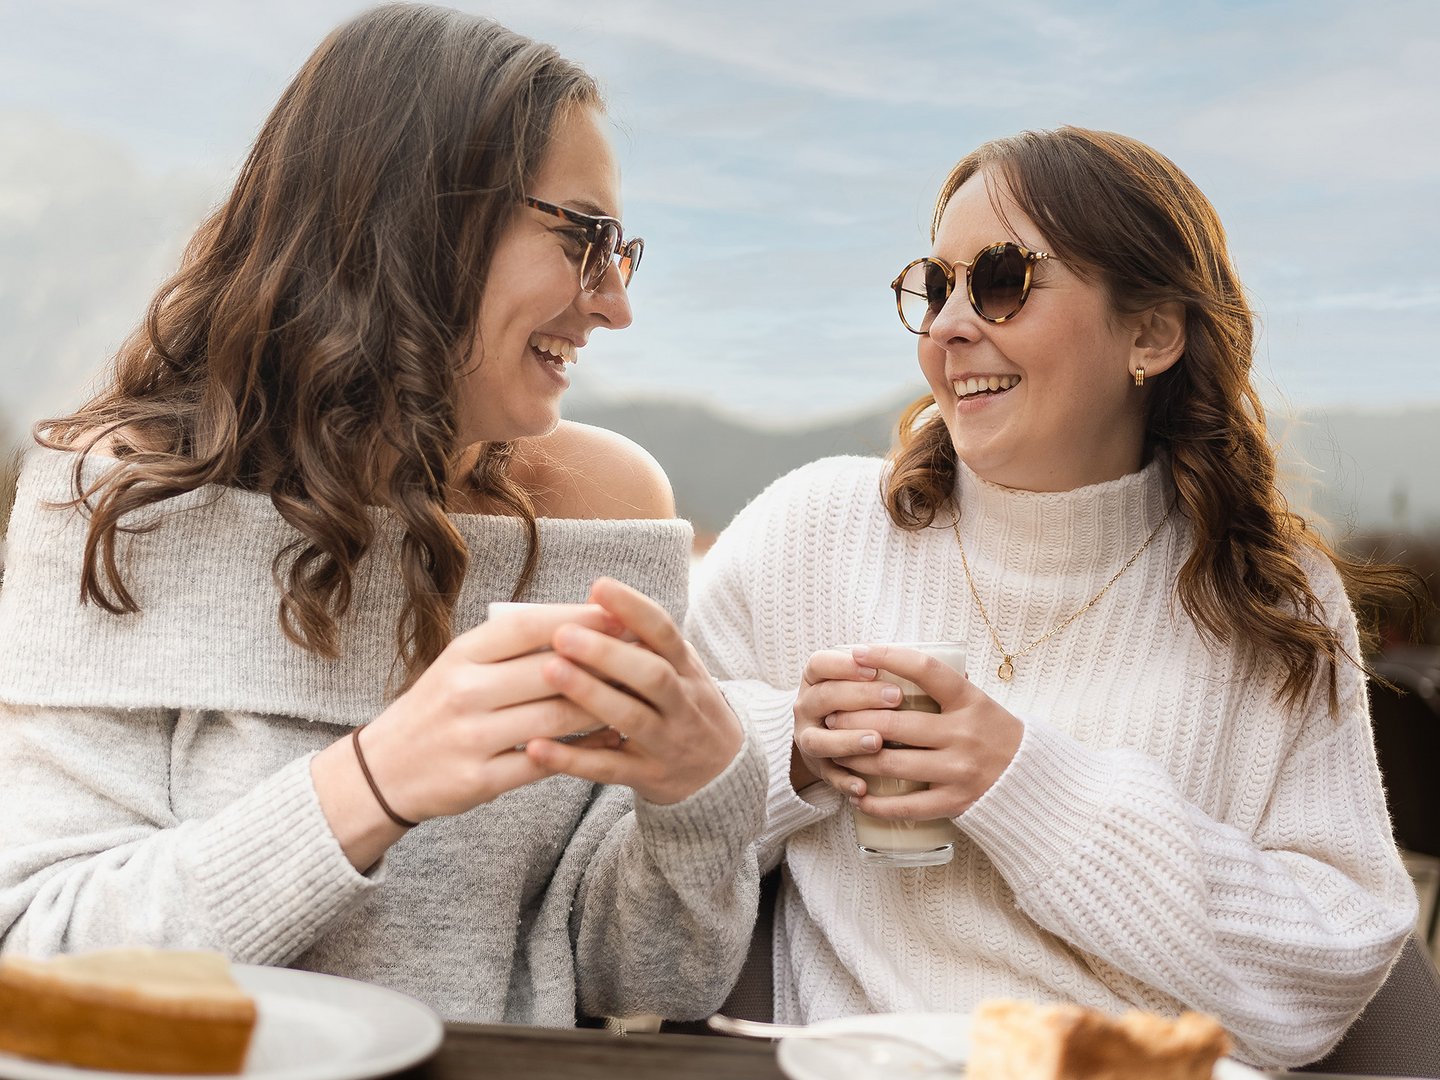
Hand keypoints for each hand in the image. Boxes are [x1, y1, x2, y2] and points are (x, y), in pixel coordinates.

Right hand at [311, 602, 627, 868]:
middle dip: (603, 664)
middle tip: (643, 657)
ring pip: (555, 718)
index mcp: (462, 654)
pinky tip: (609, 737)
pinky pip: (546, 762)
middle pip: (550, 672)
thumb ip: (512, 645)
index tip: (621, 616)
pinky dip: (584, 749)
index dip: (580, 619)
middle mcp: (464, 692)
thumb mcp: (461, 664)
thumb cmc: (438, 706)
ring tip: (635, 696)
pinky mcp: (480, 780)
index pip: (529, 626)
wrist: (383, 771)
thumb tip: (585, 620)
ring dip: (601, 707)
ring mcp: (471, 738)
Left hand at [523, 577, 744, 804]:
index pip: (665, 632)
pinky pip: (608, 768)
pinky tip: (537, 747)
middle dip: (608, 653)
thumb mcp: (680, 669)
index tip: (599, 586)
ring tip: (551, 671)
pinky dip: (572, 759)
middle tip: (563, 634)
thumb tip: (590, 600)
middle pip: (652, 675)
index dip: (634, 608)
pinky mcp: (647, 777)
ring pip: (631, 718)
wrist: (724, 773)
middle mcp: (683, 704)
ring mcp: (667, 742)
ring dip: (590, 695)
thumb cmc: (684, 705)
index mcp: (687, 669)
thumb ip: (644, 641)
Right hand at [792, 647, 892, 793]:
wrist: (825, 738)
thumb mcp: (857, 680)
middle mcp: (805, 707)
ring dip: (848, 740)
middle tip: (896, 696)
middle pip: (824, 698)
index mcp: (814, 680)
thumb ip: (883, 671)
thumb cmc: (854, 701)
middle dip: (860, 696)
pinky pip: (828, 777)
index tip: (873, 667)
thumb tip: (942, 666)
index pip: (819, 664)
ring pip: (819, 740)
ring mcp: (808, 739)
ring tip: (877, 742)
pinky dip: (844, 782)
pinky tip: (863, 787)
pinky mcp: (818, 768)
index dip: (844, 665)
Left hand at [797, 644, 1023, 818]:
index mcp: (969, 701)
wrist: (1033, 778)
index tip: (859, 653)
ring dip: (855, 758)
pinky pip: (906, 805)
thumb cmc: (994, 732)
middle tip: (831, 715)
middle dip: (853, 718)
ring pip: (891, 764)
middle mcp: (963, 734)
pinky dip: (876, 802)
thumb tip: (894, 659)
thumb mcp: (978, 700)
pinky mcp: (955, 802)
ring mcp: (959, 770)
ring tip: (836, 751)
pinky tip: (857, 795)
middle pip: (894, 723)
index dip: (888, 657)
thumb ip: (943, 685)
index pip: (924, 670)